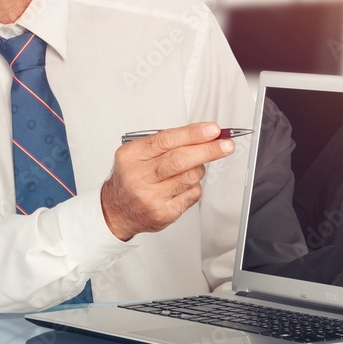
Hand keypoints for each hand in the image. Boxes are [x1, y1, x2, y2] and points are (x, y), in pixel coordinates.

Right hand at [100, 122, 234, 240]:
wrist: (116, 209)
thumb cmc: (131, 177)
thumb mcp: (137, 154)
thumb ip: (165, 143)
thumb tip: (202, 135)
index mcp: (131, 156)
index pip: (166, 140)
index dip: (192, 134)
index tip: (212, 130)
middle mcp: (139, 176)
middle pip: (180, 160)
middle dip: (208, 150)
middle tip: (225, 145)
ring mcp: (151, 197)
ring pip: (190, 177)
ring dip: (199, 168)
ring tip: (193, 166)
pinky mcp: (164, 213)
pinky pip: (192, 194)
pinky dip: (194, 186)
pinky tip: (184, 184)